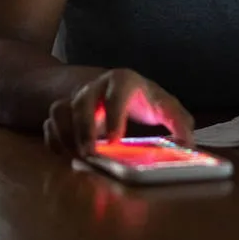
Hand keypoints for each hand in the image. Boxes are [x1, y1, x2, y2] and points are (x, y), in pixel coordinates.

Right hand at [43, 68, 194, 155]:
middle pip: (82, 102)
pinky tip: (65, 156)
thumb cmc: (145, 99)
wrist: (120, 88)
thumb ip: (179, 122)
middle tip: (92, 154)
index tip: (115, 140)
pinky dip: (53, 138)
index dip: (114, 115)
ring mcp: (77, 97)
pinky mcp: (64, 110)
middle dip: (85, 129)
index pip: (116, 94)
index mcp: (124, 81)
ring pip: (61, 110)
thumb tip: (188, 144)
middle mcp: (96, 86)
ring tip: (78, 158)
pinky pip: (50, 121)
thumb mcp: (165, 106)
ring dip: (65, 135)